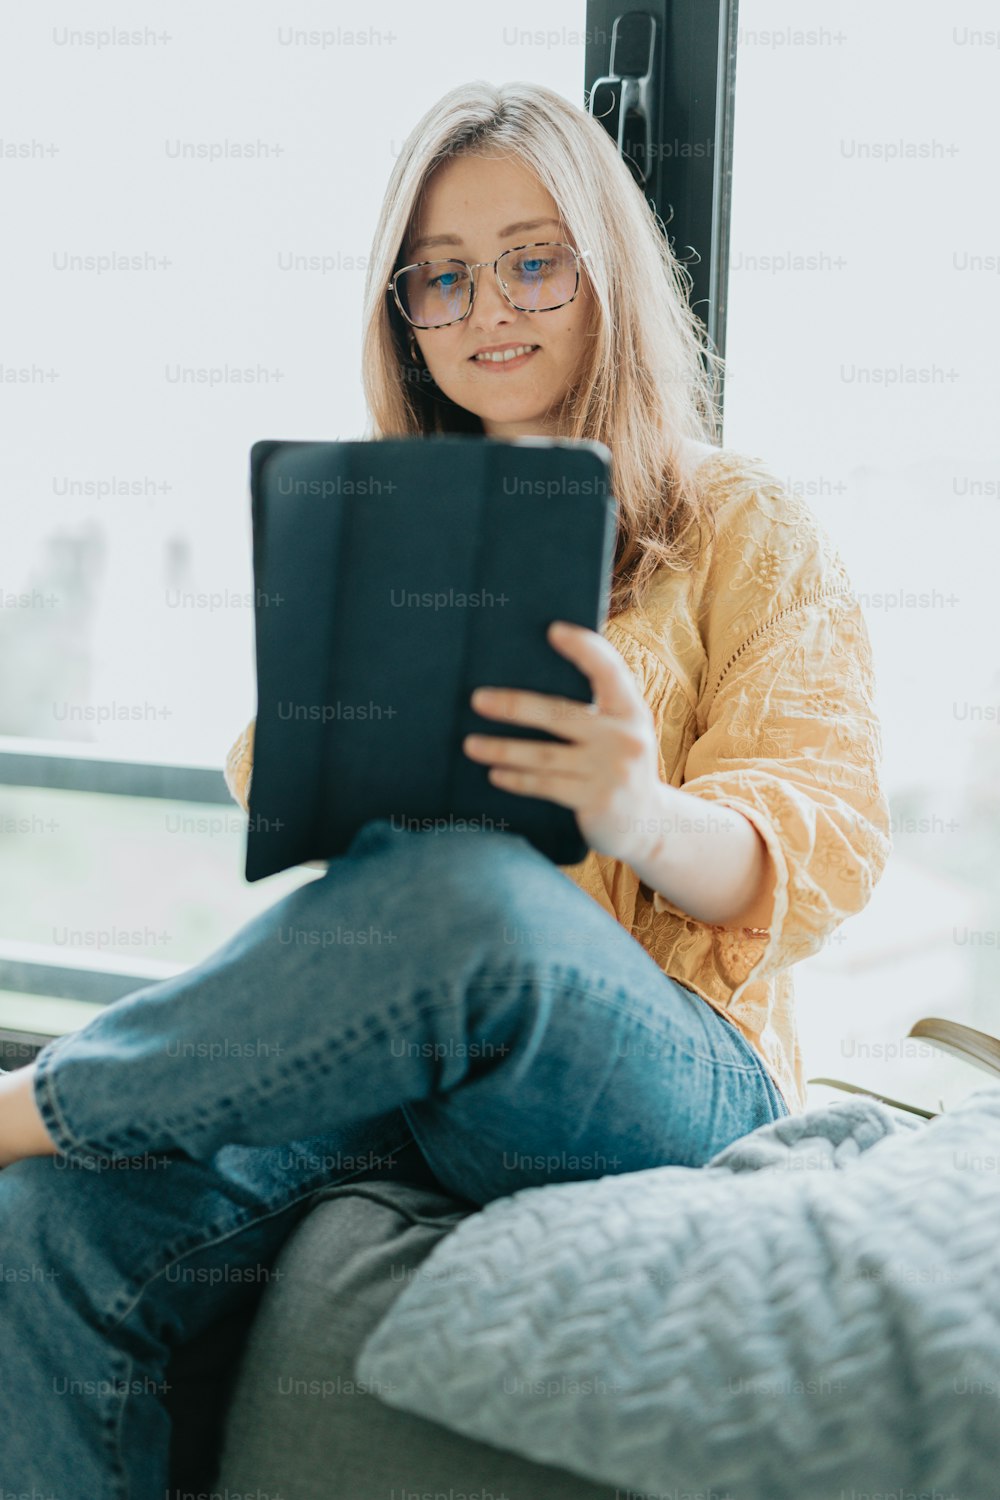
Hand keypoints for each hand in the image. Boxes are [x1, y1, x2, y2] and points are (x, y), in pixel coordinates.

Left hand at [462, 619, 663, 864]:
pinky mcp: (597, 801)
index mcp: (632, 711)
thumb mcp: (621, 732)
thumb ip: (596, 710)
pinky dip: (517, 779)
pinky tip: (495, 773)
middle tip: (478, 699)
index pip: (610, 670)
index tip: (553, 630)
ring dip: (503, 749)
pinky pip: (546, 785)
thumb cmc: (619, 765)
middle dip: (515, 706)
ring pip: (545, 756)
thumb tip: (532, 682)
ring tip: (470, 744)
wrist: (648, 822)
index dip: (584, 648)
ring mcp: (612, 771)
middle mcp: (626, 737)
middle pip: (561, 714)